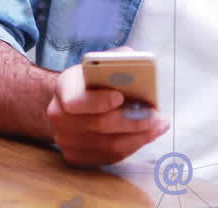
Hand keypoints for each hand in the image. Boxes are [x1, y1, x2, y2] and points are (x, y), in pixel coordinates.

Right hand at [45, 54, 168, 166]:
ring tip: (159, 125)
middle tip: (155, 115)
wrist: (71, 103)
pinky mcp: (76, 156)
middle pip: (99, 125)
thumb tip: (134, 61)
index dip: (98, 102)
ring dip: (139, 137)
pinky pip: (110, 157)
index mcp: (63, 88)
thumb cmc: (92, 82)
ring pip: (109, 145)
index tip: (120, 97)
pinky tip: (147, 135)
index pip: (74, 101)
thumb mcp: (99, 65)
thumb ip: (115, 60)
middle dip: (132, 121)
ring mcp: (65, 140)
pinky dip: (133, 146)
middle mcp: (58, 116)